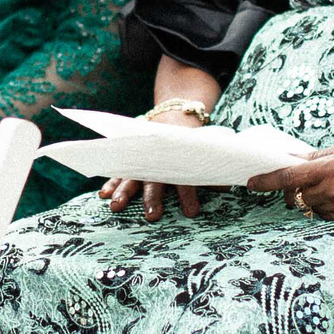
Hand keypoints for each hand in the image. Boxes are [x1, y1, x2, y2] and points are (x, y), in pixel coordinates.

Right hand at [99, 106, 210, 221]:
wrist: (173, 117)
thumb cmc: (188, 143)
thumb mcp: (200, 151)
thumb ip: (210, 169)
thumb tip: (229, 183)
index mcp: (179, 162)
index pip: (185, 179)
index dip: (189, 196)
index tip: (191, 212)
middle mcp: (158, 163)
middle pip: (155, 181)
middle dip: (152, 198)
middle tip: (152, 215)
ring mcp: (141, 161)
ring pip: (132, 177)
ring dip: (124, 192)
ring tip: (116, 207)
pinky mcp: (129, 161)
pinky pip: (118, 173)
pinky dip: (110, 183)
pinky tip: (103, 195)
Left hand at [249, 142, 333, 222]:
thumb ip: (320, 157)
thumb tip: (296, 161)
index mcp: (332, 169)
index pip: (288, 178)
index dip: (266, 181)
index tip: (251, 182)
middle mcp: (333, 192)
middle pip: (295, 195)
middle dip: (291, 188)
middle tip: (301, 177)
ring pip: (309, 206)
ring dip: (309, 196)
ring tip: (329, 183)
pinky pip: (325, 214)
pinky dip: (324, 205)